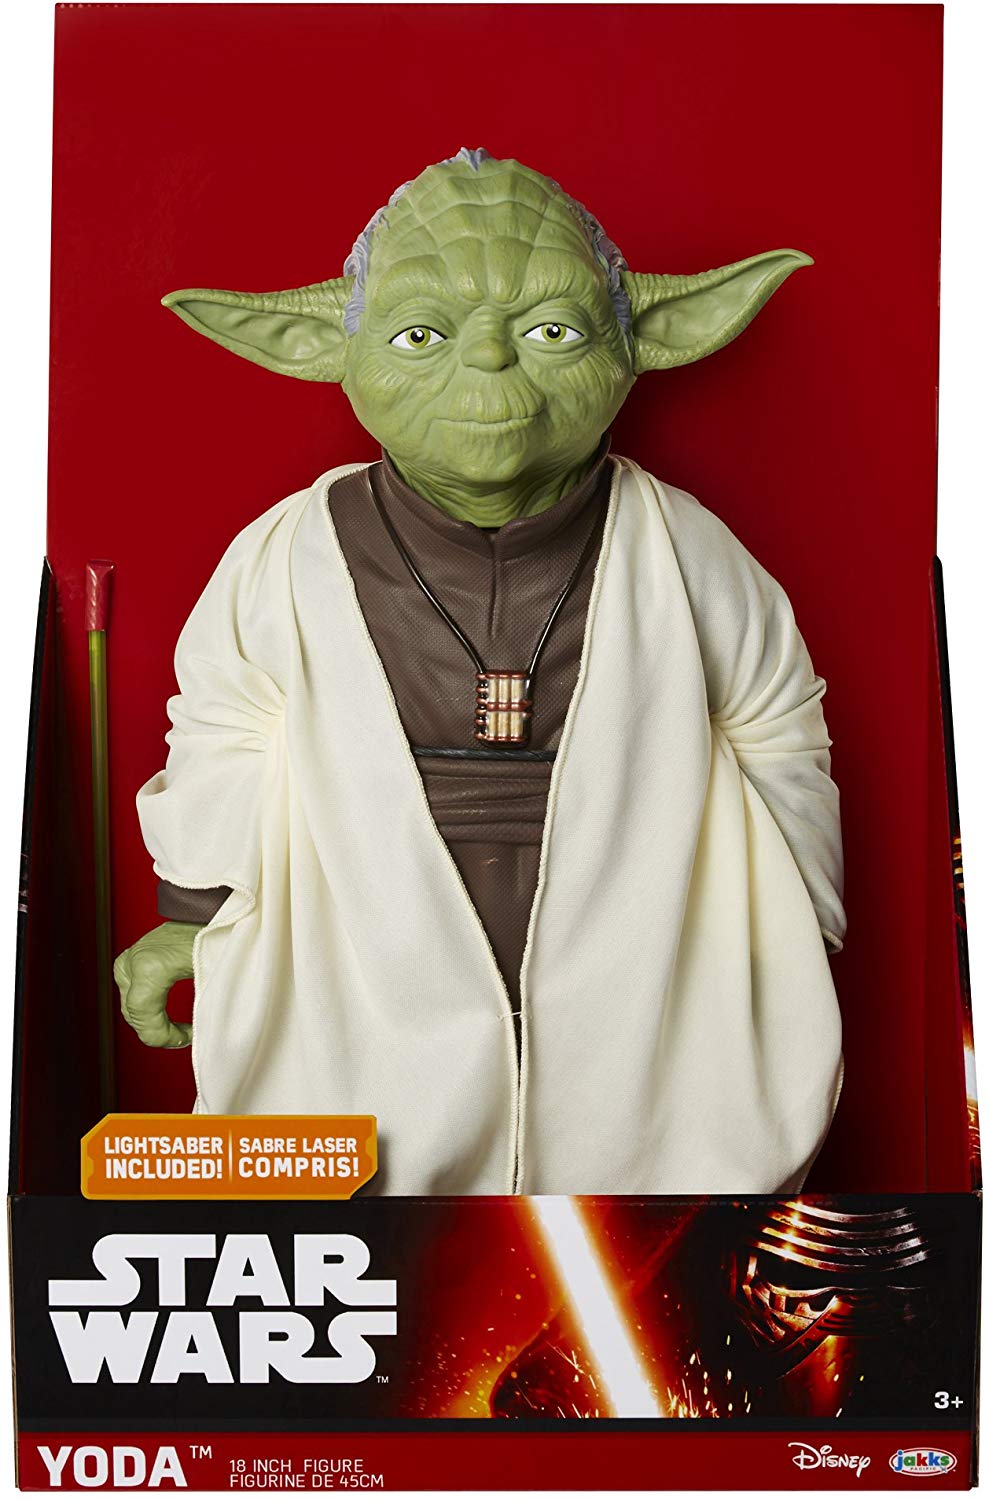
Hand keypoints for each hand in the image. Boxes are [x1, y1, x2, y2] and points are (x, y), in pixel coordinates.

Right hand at [113, 921, 199, 1047]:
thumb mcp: (210, 974)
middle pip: (134, 1016)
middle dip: (160, 1033)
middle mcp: (132, 963)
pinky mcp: (126, 963)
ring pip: (131, 1010)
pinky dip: (147, 1012)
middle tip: (185, 1036)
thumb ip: (201, 1007)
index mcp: (151, 967)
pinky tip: (165, 1019)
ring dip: (152, 1024)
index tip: (187, 1037)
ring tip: (178, 1029)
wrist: (200, 910)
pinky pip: (130, 998)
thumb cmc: (211, 936)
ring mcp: (126, 962)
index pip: (143, 1017)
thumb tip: (197, 1037)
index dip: (163, 1036)